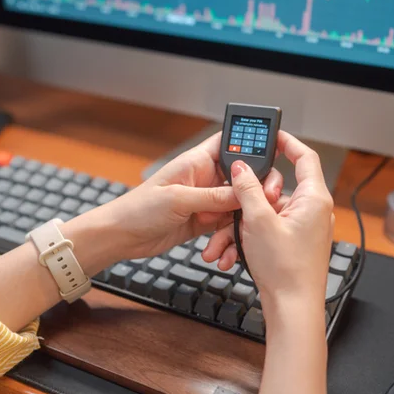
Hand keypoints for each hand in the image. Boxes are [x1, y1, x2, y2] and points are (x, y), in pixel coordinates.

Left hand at [71, 132, 282, 262]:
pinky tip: (226, 250)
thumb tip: (244, 192)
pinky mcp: (204, 221)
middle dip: (254, 192)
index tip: (272, 157)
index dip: (251, 145)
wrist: (121, 236)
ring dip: (241, 220)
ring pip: (238, 205)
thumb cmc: (138, 208)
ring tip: (239, 236)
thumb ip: (213, 196)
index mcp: (197, 161)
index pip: (230, 143)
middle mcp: (205, 178)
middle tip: (263, 204)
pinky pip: (227, 225)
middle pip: (242, 177)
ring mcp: (206, 200)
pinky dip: (230, 237)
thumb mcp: (178, 199)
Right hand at [202, 131, 333, 310]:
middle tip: (235, 205)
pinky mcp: (292, 243)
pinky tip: (231, 253)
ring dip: (240, 224)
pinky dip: (247, 238)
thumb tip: (241, 167)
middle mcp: (312, 211)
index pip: (304, 157)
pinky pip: (266, 230)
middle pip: (275, 188)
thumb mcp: (258, 221)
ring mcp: (303, 228)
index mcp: (314, 199)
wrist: (292, 309)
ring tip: (223, 241)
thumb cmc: (286, 269)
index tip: (270, 134)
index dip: (287, 142)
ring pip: (265, 213)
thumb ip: (248, 189)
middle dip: (247, 198)